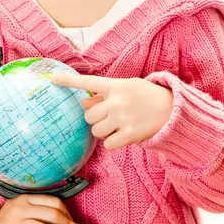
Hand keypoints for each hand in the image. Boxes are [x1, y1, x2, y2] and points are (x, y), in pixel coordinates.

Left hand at [51, 74, 173, 150]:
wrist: (171, 108)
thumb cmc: (144, 96)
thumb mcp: (125, 88)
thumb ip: (103, 95)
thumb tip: (83, 104)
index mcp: (115, 85)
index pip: (87, 82)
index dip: (69, 80)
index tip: (52, 78)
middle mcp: (117, 101)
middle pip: (89, 116)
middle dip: (95, 119)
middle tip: (108, 117)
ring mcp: (123, 118)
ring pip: (96, 131)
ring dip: (102, 131)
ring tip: (116, 125)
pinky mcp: (130, 134)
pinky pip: (108, 144)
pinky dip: (111, 143)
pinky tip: (121, 135)